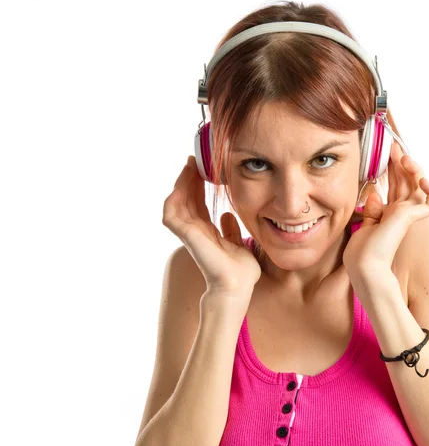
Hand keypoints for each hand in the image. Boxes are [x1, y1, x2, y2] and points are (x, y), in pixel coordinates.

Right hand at [162, 156, 261, 295]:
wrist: (238, 286)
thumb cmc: (240, 272)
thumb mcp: (239, 244)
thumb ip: (231, 230)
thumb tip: (227, 215)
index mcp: (207, 233)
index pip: (198, 204)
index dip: (199, 186)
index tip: (205, 169)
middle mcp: (196, 232)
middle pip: (186, 199)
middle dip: (189, 179)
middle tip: (195, 160)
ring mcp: (189, 234)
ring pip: (177, 203)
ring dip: (181, 184)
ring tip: (189, 167)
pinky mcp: (187, 236)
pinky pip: (171, 214)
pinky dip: (173, 199)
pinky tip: (181, 184)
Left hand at [342, 143, 428, 276]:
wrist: (365, 266)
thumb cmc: (362, 253)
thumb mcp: (364, 225)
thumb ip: (372, 210)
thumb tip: (375, 193)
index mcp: (389, 215)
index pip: (395, 186)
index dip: (393, 169)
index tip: (387, 153)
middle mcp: (401, 213)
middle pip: (406, 181)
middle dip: (401, 161)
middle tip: (394, 146)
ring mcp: (408, 215)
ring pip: (420, 185)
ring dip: (414, 168)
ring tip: (404, 156)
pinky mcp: (413, 217)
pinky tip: (420, 178)